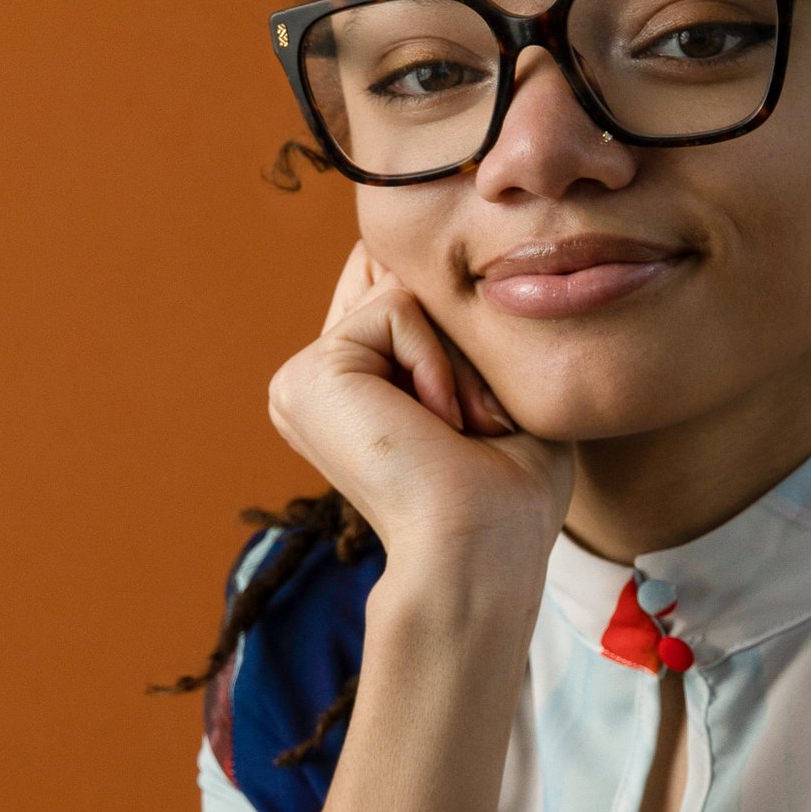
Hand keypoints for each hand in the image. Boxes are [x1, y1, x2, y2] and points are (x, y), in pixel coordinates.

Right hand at [268, 246, 571, 584]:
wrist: (481, 553)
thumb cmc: (507, 494)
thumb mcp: (492, 390)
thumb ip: (461, 325)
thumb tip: (445, 259)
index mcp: (348, 389)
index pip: (400, 292)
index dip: (454, 321)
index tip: (478, 412)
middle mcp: (316, 381)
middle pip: (402, 279)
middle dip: (459, 342)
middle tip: (472, 426)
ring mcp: (303, 377)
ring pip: (405, 294)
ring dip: (455, 362)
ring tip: (457, 429)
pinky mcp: (309, 373)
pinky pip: (397, 309)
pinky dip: (437, 365)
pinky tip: (435, 426)